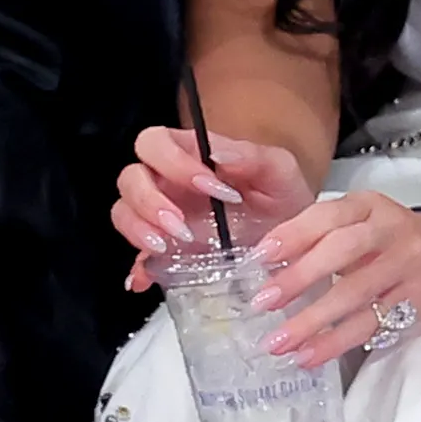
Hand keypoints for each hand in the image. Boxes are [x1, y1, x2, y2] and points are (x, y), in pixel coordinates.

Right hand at [113, 127, 314, 293]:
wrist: (296, 240)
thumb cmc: (282, 197)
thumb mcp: (279, 172)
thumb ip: (252, 156)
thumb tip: (217, 153)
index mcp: (191, 155)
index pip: (155, 143)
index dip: (171, 161)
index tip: (207, 185)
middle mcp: (169, 183)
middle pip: (131, 178)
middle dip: (148, 201)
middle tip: (180, 225)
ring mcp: (163, 218)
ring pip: (123, 212)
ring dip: (138, 229)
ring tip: (168, 247)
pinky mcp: (166, 252)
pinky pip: (137, 258)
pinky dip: (138, 268)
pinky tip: (148, 278)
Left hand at [248, 188, 420, 368]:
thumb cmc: (408, 240)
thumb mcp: (371, 223)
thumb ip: (329, 237)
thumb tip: (272, 268)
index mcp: (369, 206)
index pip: (326, 216)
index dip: (292, 235)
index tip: (260, 257)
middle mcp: (389, 230)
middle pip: (341, 251)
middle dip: (299, 277)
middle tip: (264, 302)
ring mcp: (407, 265)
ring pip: (356, 293)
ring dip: (313, 321)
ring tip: (279, 343)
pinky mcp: (419, 298)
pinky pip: (373, 323)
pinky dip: (338, 342)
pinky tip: (310, 355)